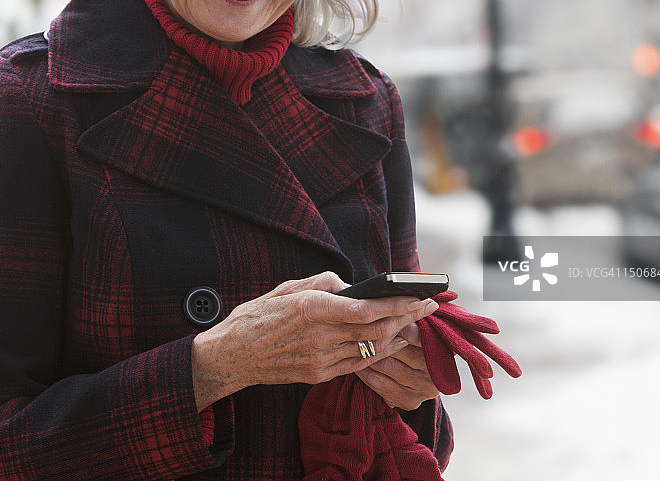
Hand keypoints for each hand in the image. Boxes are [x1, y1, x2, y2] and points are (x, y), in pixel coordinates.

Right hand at [190, 272, 437, 410]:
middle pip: (376, 331)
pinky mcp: (318, 376)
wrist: (231, 356)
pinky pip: (357, 364)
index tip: (417, 295)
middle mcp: (319, 337)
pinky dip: (379, 352)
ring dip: (398, 335)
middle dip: (407, 317)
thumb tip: (350, 285)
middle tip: (428, 305)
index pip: (365, 309)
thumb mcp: (287, 287)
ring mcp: (320, 360)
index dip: (396, 304)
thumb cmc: (257, 316)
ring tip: (416, 320)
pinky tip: (392, 341)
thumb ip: (322, 283)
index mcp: (310, 309)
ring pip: (371, 350)